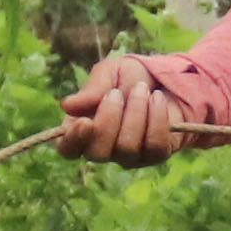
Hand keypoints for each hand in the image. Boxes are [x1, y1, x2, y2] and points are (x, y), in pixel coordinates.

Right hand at [56, 54, 191, 163]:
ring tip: (142, 89)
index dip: (72, 141)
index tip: (84, 121)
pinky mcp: (155, 155)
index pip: (68, 149)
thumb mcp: (110, 73)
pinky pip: (155, 146)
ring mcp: (130, 156)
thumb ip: (91, 89)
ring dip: (135, 113)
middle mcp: (104, 148)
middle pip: (97, 153)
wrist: (165, 79)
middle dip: (109, 120)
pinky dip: (156, 118)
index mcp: (82, 129)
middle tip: (118, 93)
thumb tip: (66, 105)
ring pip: (127, 149)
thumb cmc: (129, 77)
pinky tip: (157, 99)